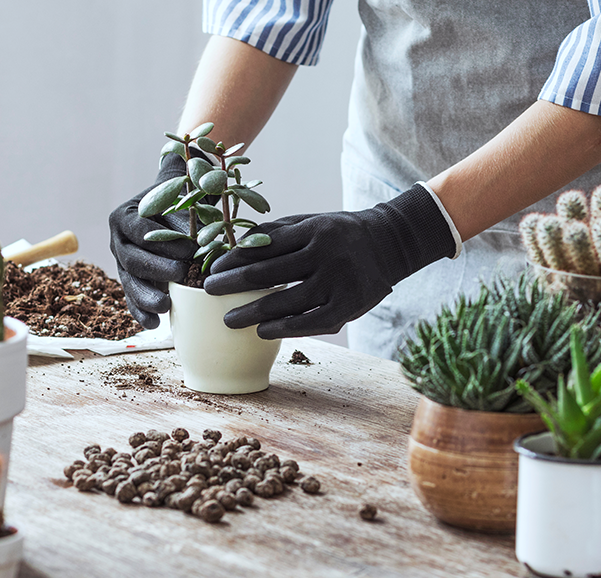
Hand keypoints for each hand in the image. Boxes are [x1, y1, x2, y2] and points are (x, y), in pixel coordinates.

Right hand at [109, 153, 196, 328]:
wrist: (170, 208)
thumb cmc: (179, 205)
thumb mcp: (182, 207)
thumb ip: (188, 226)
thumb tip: (206, 250)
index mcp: (124, 217)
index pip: (140, 230)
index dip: (164, 242)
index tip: (190, 250)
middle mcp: (118, 241)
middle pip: (132, 259)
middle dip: (156, 269)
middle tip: (180, 274)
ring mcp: (121, 263)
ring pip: (129, 282)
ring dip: (146, 296)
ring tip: (164, 306)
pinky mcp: (129, 280)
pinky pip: (131, 298)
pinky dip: (141, 312)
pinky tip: (154, 324)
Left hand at [203, 184, 456, 338]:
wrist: (390, 243)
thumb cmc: (340, 234)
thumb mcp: (311, 222)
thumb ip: (277, 233)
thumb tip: (236, 247)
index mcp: (313, 229)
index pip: (263, 246)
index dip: (234, 259)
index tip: (213, 270)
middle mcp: (326, 254)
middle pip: (268, 274)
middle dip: (233, 285)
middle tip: (209, 293)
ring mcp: (340, 282)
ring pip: (286, 302)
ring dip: (252, 313)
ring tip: (230, 320)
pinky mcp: (350, 306)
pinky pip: (311, 322)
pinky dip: (284, 329)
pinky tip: (263, 332)